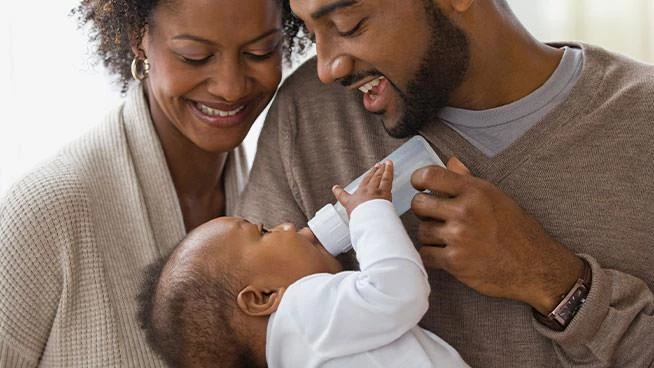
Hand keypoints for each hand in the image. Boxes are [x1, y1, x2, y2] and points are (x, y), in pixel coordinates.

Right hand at [332, 160, 392, 215]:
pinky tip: (393, 176)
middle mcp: (372, 189)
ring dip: (387, 169)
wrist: (368, 218)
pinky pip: (390, 184)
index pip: (367, 178)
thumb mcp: (347, 203)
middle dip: (379, 169)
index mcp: (363, 189)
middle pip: (376, 176)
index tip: (374, 168)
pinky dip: (391, 178)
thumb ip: (341, 195)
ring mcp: (381, 192)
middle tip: (382, 164)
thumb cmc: (358, 212)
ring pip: (385, 178)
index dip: (371, 173)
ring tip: (389, 164)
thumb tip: (335, 188)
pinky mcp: (388, 196)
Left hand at [411, 157, 583, 313]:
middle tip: (434, 217)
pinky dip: (432, 255)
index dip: (418, 180)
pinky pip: (426, 254)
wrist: (535, 266)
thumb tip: (451, 161)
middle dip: (423, 211)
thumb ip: (468, 180)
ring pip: (421, 231)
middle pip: (419, 204)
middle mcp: (465, 211)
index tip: (420, 187)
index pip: (430, 175)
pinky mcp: (455, 261)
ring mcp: (459, 236)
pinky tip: (446, 254)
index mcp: (475, 191)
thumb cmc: (517, 230)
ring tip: (447, 238)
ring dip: (430, 235)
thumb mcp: (496, 197)